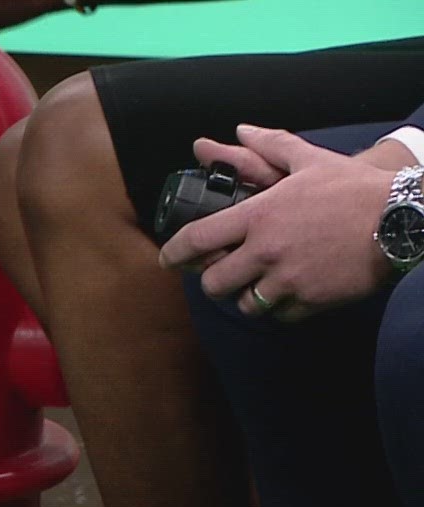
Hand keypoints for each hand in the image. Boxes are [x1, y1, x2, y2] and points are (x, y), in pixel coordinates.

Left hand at [159, 125, 397, 320]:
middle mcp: (266, 251)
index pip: (197, 240)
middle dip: (213, 281)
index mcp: (258, 216)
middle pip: (213, 283)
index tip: (167, 260)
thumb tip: (241, 130)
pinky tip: (287, 295)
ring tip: (256, 286)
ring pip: (244, 304)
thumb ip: (271, 146)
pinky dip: (279, 309)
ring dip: (246, 297)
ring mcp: (288, 279)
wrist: (404, 217)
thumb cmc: (354, 188)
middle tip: (221, 276)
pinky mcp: (311, 300)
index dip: (174, 254)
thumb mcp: (310, 160)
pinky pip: (279, 316)